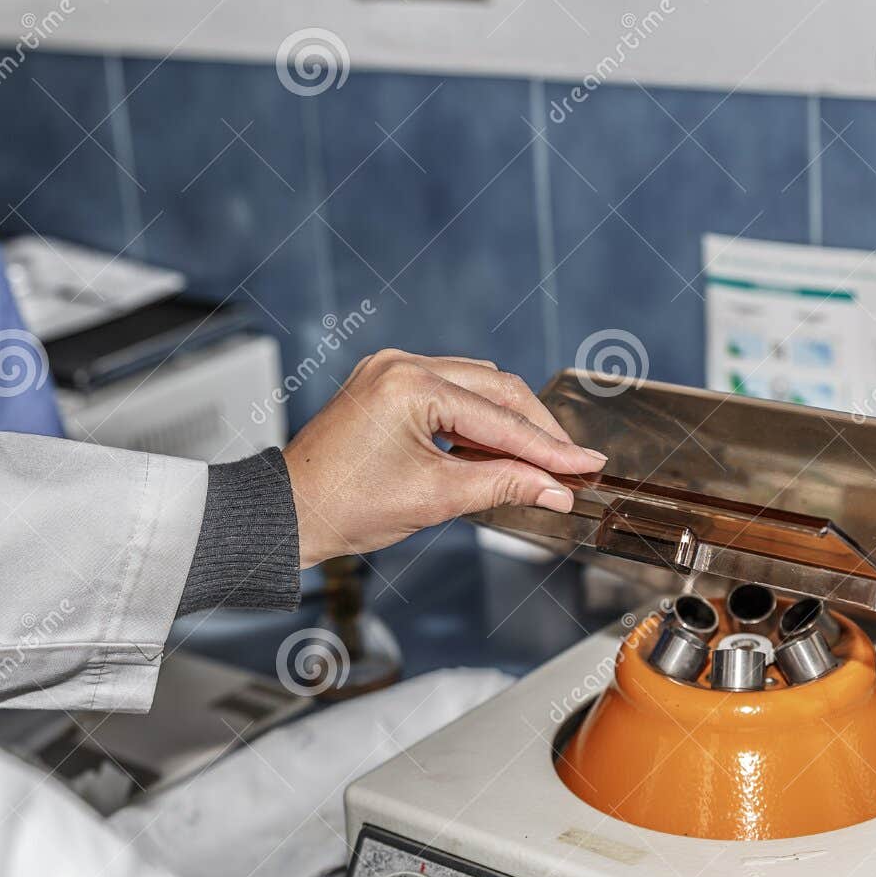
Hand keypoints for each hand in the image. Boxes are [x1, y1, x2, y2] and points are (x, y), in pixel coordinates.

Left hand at [283, 350, 606, 568]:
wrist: (289, 513)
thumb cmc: (345, 507)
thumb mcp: (436, 499)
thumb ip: (503, 485)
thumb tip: (555, 489)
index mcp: (410, 385)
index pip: (499, 417)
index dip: (549, 447)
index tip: (586, 464)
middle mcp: (400, 363)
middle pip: (495, 389)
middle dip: (536, 430)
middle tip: (573, 462)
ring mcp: (390, 368)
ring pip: (474, 386)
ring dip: (508, 422)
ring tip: (541, 460)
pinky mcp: (384, 383)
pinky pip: (447, 392)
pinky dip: (475, 420)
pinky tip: (496, 449)